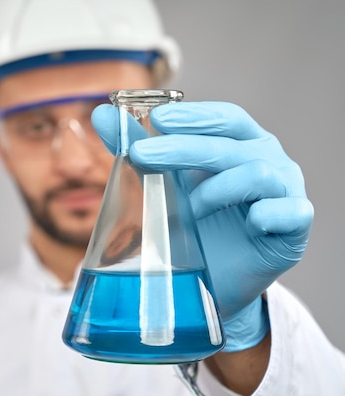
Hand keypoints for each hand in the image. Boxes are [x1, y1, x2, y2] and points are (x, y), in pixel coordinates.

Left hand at [92, 101, 313, 350]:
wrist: (213, 282)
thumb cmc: (193, 225)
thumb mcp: (163, 185)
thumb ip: (137, 147)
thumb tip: (102, 114)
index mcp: (239, 144)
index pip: (224, 117)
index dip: (194, 116)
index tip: (156, 119)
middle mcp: (267, 160)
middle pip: (231, 144)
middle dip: (184, 147)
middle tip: (143, 154)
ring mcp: (285, 191)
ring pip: (257, 173)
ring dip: (216, 190)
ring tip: (192, 210)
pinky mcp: (294, 227)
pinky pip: (290, 212)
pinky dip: (266, 214)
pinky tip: (250, 222)